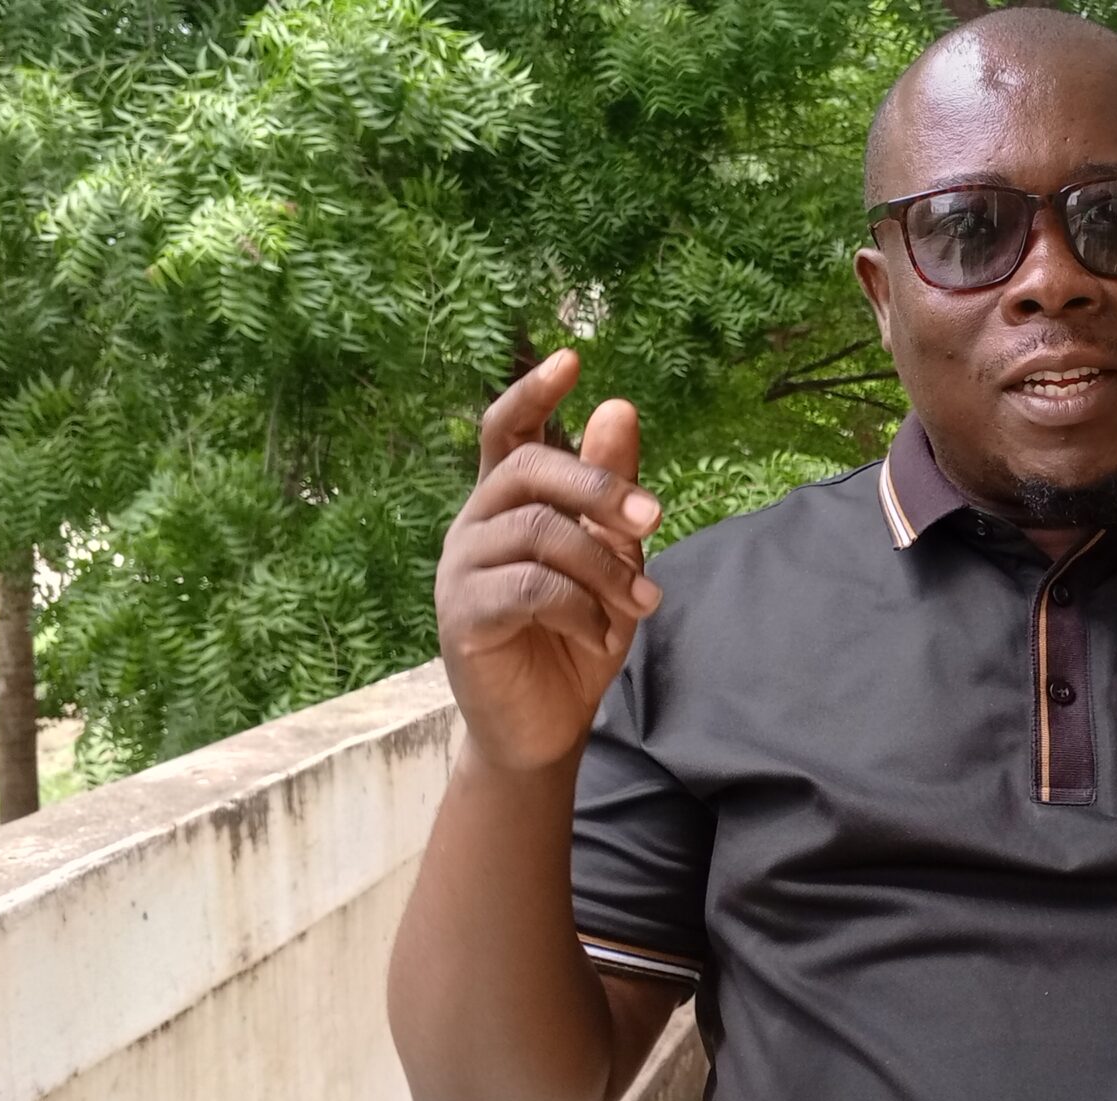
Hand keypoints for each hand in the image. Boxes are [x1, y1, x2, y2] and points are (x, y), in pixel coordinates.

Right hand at [436, 349, 663, 774]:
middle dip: (599, 487)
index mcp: (506, 504)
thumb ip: (609, 490)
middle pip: (528, 469)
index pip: (506, 430)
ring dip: (603, 565)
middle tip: (655, 520)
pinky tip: (602, 634)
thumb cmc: (575, 636)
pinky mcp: (463, 617)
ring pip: (538, 531)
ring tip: (641, 604)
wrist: (546, 726)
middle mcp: (475, 526)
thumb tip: (619, 406)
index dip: (533, 391)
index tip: (573, 357)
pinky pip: (528, 588)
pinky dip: (580, 608)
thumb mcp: (609, 558)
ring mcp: (461, 570)